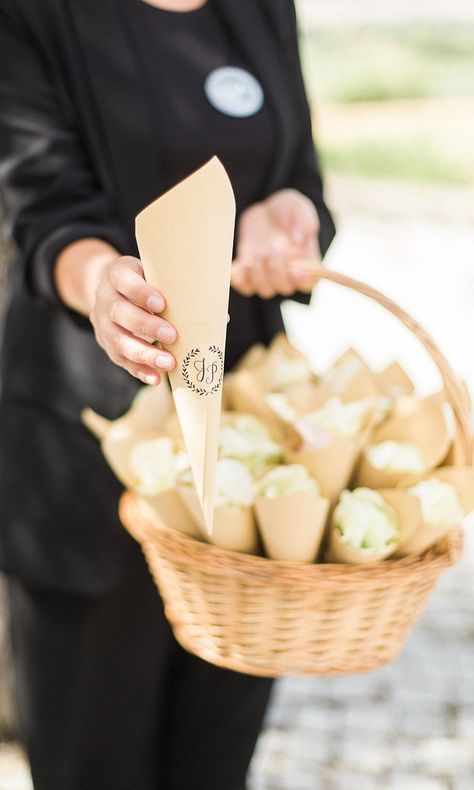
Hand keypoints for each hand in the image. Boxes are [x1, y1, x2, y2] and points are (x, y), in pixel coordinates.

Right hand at [90, 256, 176, 384]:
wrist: (112, 290)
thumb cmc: (144, 282)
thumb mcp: (154, 274)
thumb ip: (178, 290)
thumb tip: (221, 319)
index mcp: (117, 273)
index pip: (123, 279)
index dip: (140, 293)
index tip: (161, 304)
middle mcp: (105, 297)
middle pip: (119, 312)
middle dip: (145, 326)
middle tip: (172, 336)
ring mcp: (102, 322)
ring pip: (117, 340)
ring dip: (143, 354)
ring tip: (168, 363)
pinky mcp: (106, 343)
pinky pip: (120, 359)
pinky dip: (139, 370)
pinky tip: (156, 378)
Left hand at [231, 189, 320, 298]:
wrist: (265, 212)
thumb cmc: (287, 210)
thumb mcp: (298, 207)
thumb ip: (304, 221)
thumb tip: (299, 239)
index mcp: (308, 262)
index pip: (309, 283)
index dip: (302, 280)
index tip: (294, 268)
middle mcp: (288, 275)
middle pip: (285, 288)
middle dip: (276, 270)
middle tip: (271, 249)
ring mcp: (269, 277)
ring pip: (265, 290)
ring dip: (259, 274)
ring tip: (257, 252)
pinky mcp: (250, 275)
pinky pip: (244, 287)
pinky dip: (241, 279)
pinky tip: (242, 263)